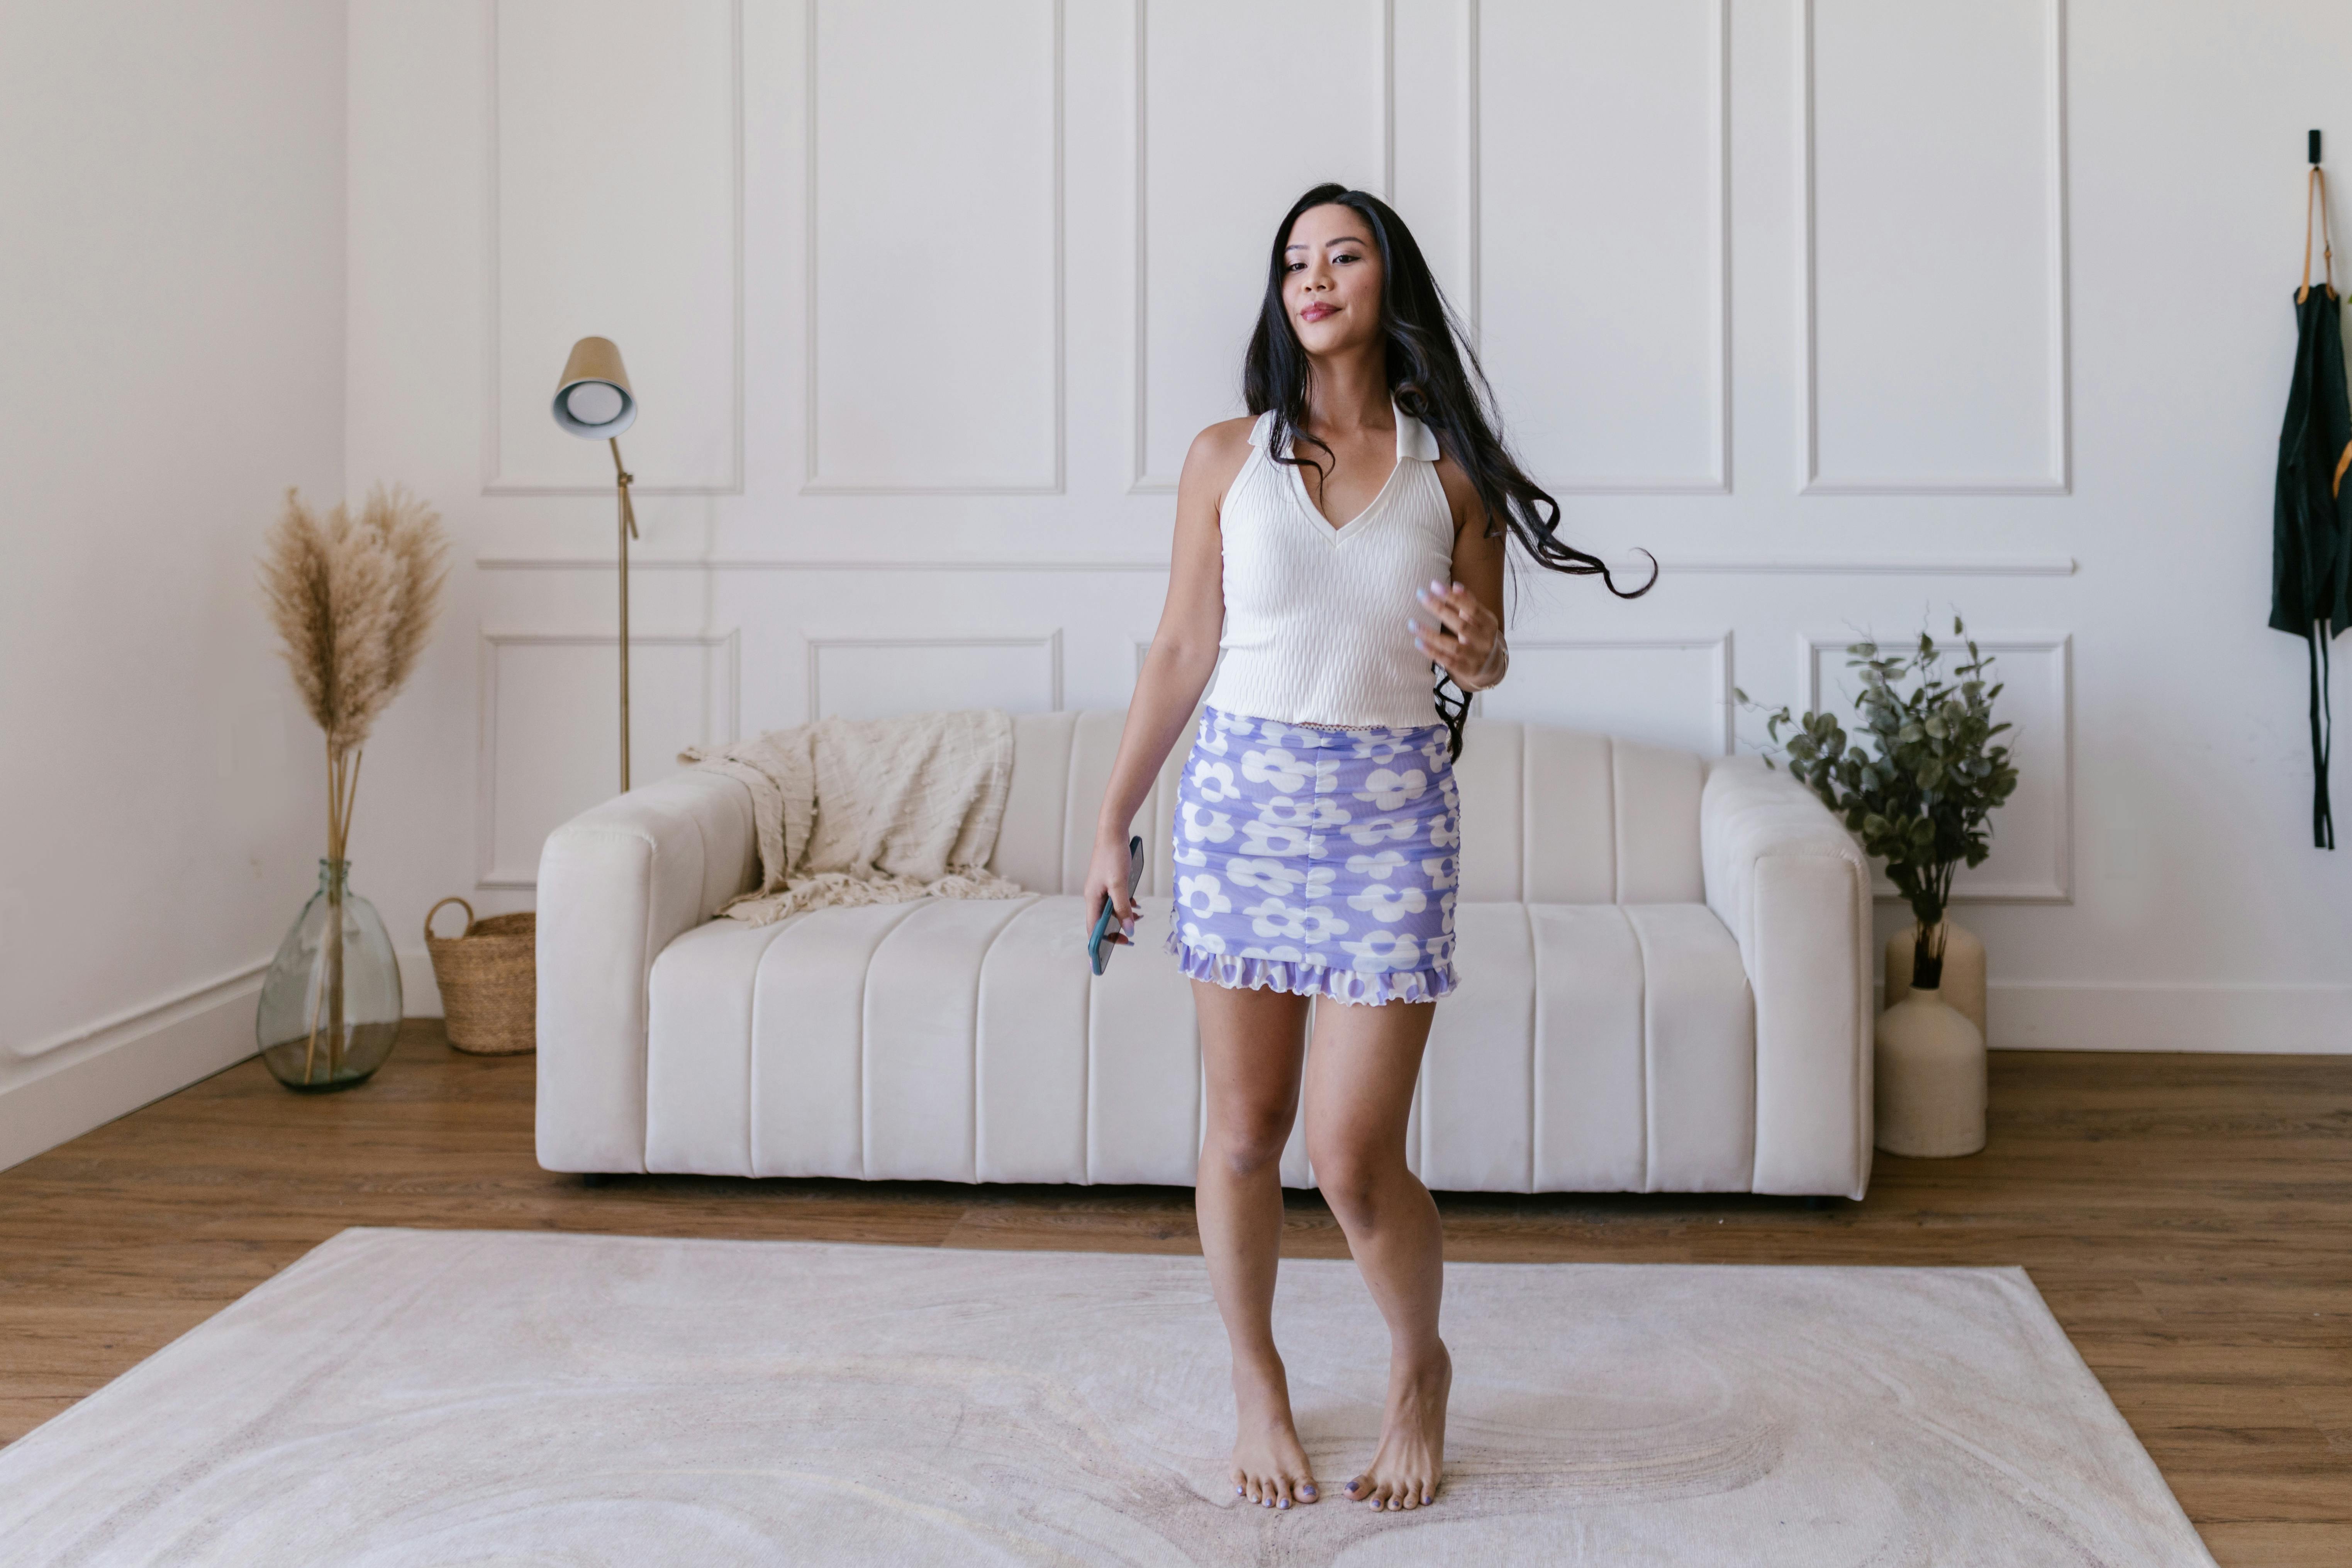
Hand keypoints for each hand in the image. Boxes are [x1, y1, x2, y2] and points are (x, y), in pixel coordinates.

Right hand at [1083, 832, 1139, 946]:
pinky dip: (1125, 905)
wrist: (1113, 831)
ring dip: (1122, 917)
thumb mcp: (1120, 885)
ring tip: (1137, 919)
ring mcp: (1101, 888)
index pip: (1092, 928)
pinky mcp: (1109, 881)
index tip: (1103, 958)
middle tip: (1128, 940)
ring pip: (1110, 910)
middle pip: (1101, 921)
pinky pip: (1115, 899)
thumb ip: (1123, 908)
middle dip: (1113, 932)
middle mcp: (1093, 895)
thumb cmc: (1113, 856)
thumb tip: (1129, 929)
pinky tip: (1136, 904)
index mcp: (1091, 898)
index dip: (1098, 944)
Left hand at [1411, 579, 1504, 690]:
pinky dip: (1432, 652)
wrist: (1491, 666)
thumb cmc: (1479, 635)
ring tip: (1412, 623)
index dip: (1454, 597)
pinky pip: (1447, 661)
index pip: (1472, 608)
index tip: (1434, 585)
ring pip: (1452, 646)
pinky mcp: (1466, 670)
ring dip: (1431, 634)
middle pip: (1461, 625)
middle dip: (1440, 609)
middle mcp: (1485, 641)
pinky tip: (1418, 642)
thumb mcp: (1480, 619)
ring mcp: (1475, 657)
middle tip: (1421, 596)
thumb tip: (1455, 586)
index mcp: (1489, 624)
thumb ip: (1469, 603)